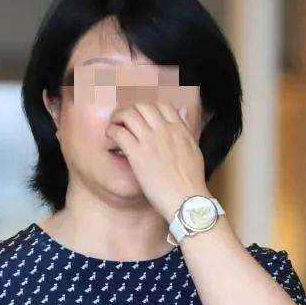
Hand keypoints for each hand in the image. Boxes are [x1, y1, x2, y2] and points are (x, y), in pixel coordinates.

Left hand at [106, 100, 210, 220]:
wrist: (187, 199)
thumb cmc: (191, 180)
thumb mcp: (194, 149)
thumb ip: (187, 128)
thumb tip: (183, 109)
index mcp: (179, 129)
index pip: (162, 105)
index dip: (148, 106)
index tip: (140, 113)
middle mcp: (164, 130)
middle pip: (142, 106)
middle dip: (130, 109)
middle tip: (123, 118)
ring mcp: (150, 141)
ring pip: (128, 115)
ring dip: (117, 117)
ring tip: (114, 126)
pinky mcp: (137, 154)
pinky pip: (119, 133)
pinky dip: (112, 132)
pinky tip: (111, 138)